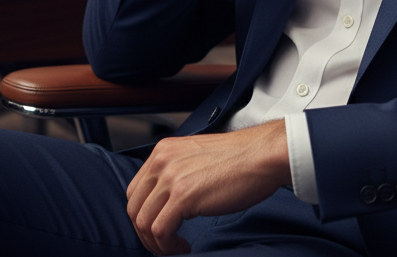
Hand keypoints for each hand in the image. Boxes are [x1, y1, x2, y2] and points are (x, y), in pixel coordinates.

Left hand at [125, 120, 290, 254]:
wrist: (262, 155)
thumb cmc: (239, 159)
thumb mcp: (196, 157)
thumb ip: (175, 171)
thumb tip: (163, 201)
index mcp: (163, 150)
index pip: (135, 190)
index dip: (143, 215)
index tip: (157, 228)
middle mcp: (162, 160)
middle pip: (134, 208)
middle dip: (145, 233)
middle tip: (164, 244)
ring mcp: (171, 177)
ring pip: (143, 223)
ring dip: (157, 243)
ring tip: (175, 247)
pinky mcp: (183, 196)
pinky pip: (160, 231)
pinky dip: (168, 246)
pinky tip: (184, 245)